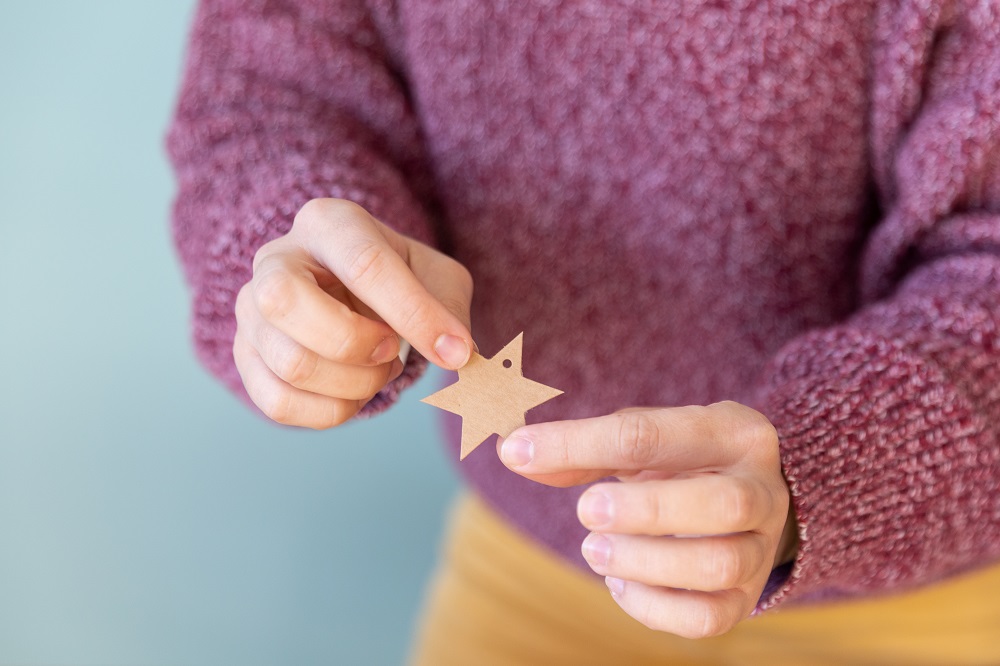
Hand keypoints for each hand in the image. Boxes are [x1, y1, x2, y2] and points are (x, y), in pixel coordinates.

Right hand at [234, 198, 474, 427]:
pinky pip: (278, 403)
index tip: (453, 351)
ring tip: (378, 369)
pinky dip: (330, 412)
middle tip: (391, 349)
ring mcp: (251, 310)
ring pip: (290, 363)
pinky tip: (353, 393)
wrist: (354, 294)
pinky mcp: (245, 357)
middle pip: (286, 302)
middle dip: (355, 343)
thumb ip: (448, 311)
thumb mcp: (436, 279)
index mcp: (329, 224)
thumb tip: (456, 354)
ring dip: (354, 385)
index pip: (363, 264)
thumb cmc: (398, 282)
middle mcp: (276, 260)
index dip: (412, 314)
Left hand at [497, 401, 796, 637]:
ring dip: (644, 561)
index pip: (653, 433)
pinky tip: (619, 583)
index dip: (576, 443)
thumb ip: (581, 449)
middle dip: (646, 510)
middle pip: (721, 503)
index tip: (517, 452)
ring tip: (595, 549)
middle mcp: (761, 489)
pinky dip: (652, 606)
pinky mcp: (746, 598)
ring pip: (717, 565)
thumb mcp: (641, 442)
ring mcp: (760, 548)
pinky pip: (707, 617)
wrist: (746, 502)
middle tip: (586, 510)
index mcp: (732, 432)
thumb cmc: (681, 463)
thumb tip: (515, 453)